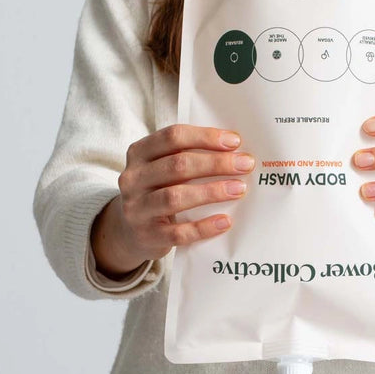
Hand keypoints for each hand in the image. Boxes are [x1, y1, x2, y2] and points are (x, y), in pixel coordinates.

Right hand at [91, 124, 254, 276]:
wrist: (130, 233)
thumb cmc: (156, 193)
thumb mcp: (161, 171)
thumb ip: (186, 159)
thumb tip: (234, 153)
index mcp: (139, 154)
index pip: (173, 137)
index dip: (205, 137)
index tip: (235, 142)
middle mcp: (133, 179)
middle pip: (177, 165)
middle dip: (216, 163)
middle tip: (245, 165)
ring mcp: (137, 209)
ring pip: (176, 197)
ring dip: (212, 192)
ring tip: (239, 189)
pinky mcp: (148, 236)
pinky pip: (179, 232)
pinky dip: (204, 227)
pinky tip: (225, 222)